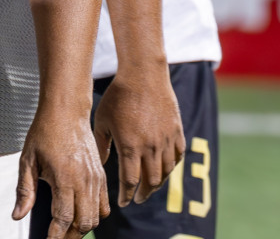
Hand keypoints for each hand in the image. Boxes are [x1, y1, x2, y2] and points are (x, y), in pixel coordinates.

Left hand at [15, 108, 109, 238]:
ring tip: (66, 230)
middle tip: (56, 237)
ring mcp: (96, 179)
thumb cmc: (44, 133)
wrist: (66, 113)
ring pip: (96, 217)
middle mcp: (84, 181)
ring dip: (82, 227)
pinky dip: (95, 215)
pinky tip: (81, 215)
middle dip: (69, 235)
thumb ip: (24, 191)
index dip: (56, 234)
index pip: (64, 217)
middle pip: (83, 222)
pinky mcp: (102, 176)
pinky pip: (104, 205)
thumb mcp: (27, 161)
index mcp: (64, 178)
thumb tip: (17, 215)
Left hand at [94, 67, 183, 204]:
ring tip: (150, 187)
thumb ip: (102, 144)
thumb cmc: (117, 97)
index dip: (127, 195)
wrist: (143, 76)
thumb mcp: (102, 120)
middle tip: (138, 199)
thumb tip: (101, 163)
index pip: (130, 181)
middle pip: (151, 181)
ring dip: (158, 182)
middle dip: (143, 193)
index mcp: (130, 147)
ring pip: (167, 171)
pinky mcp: (177, 132)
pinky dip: (172, 166)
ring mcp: (167, 140)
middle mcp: (151, 147)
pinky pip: (178, 156)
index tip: (124, 203)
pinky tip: (165, 168)